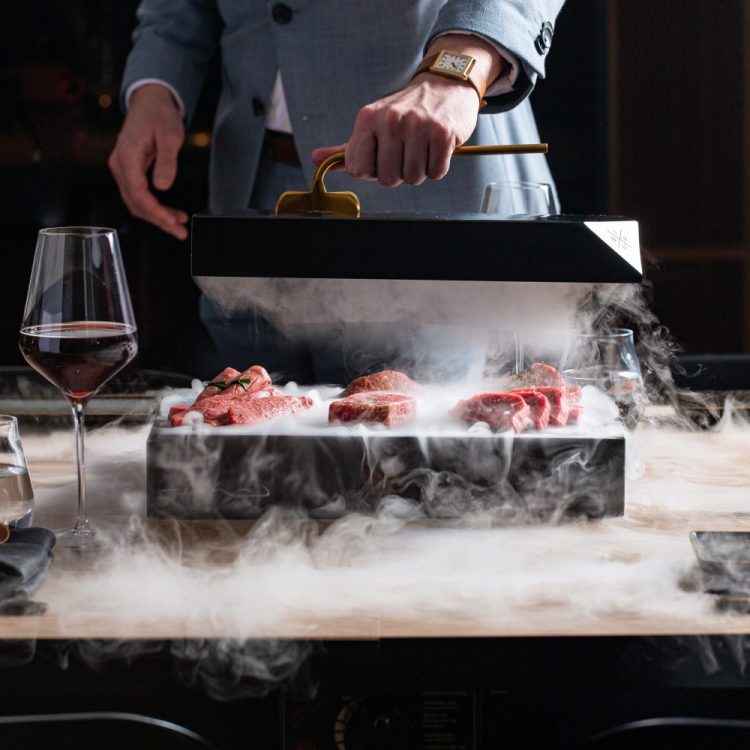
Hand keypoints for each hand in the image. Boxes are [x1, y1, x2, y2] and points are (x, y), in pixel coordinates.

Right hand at [108, 84, 188, 239]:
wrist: (150, 101)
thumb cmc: (159, 114)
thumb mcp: (169, 135)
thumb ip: (167, 161)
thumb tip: (163, 186)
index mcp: (127, 156)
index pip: (137, 193)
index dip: (155, 211)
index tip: (172, 221)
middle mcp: (120, 165)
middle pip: (135, 203)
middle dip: (158, 220)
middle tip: (179, 231)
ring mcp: (122, 169)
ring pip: (136, 202)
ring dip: (157, 216)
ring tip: (179, 225)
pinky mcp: (129, 171)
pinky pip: (139, 195)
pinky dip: (154, 207)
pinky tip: (170, 213)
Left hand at [312, 75, 479, 186]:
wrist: (445, 85)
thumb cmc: (405, 113)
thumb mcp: (372, 124)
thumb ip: (347, 148)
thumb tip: (316, 160)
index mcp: (368, 118)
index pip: (357, 170)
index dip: (372, 171)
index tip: (381, 157)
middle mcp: (391, 120)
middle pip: (388, 179)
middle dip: (399, 174)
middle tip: (406, 152)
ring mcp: (418, 125)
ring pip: (413, 178)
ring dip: (420, 171)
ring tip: (422, 148)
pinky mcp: (443, 133)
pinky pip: (436, 172)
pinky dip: (438, 166)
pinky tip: (436, 147)